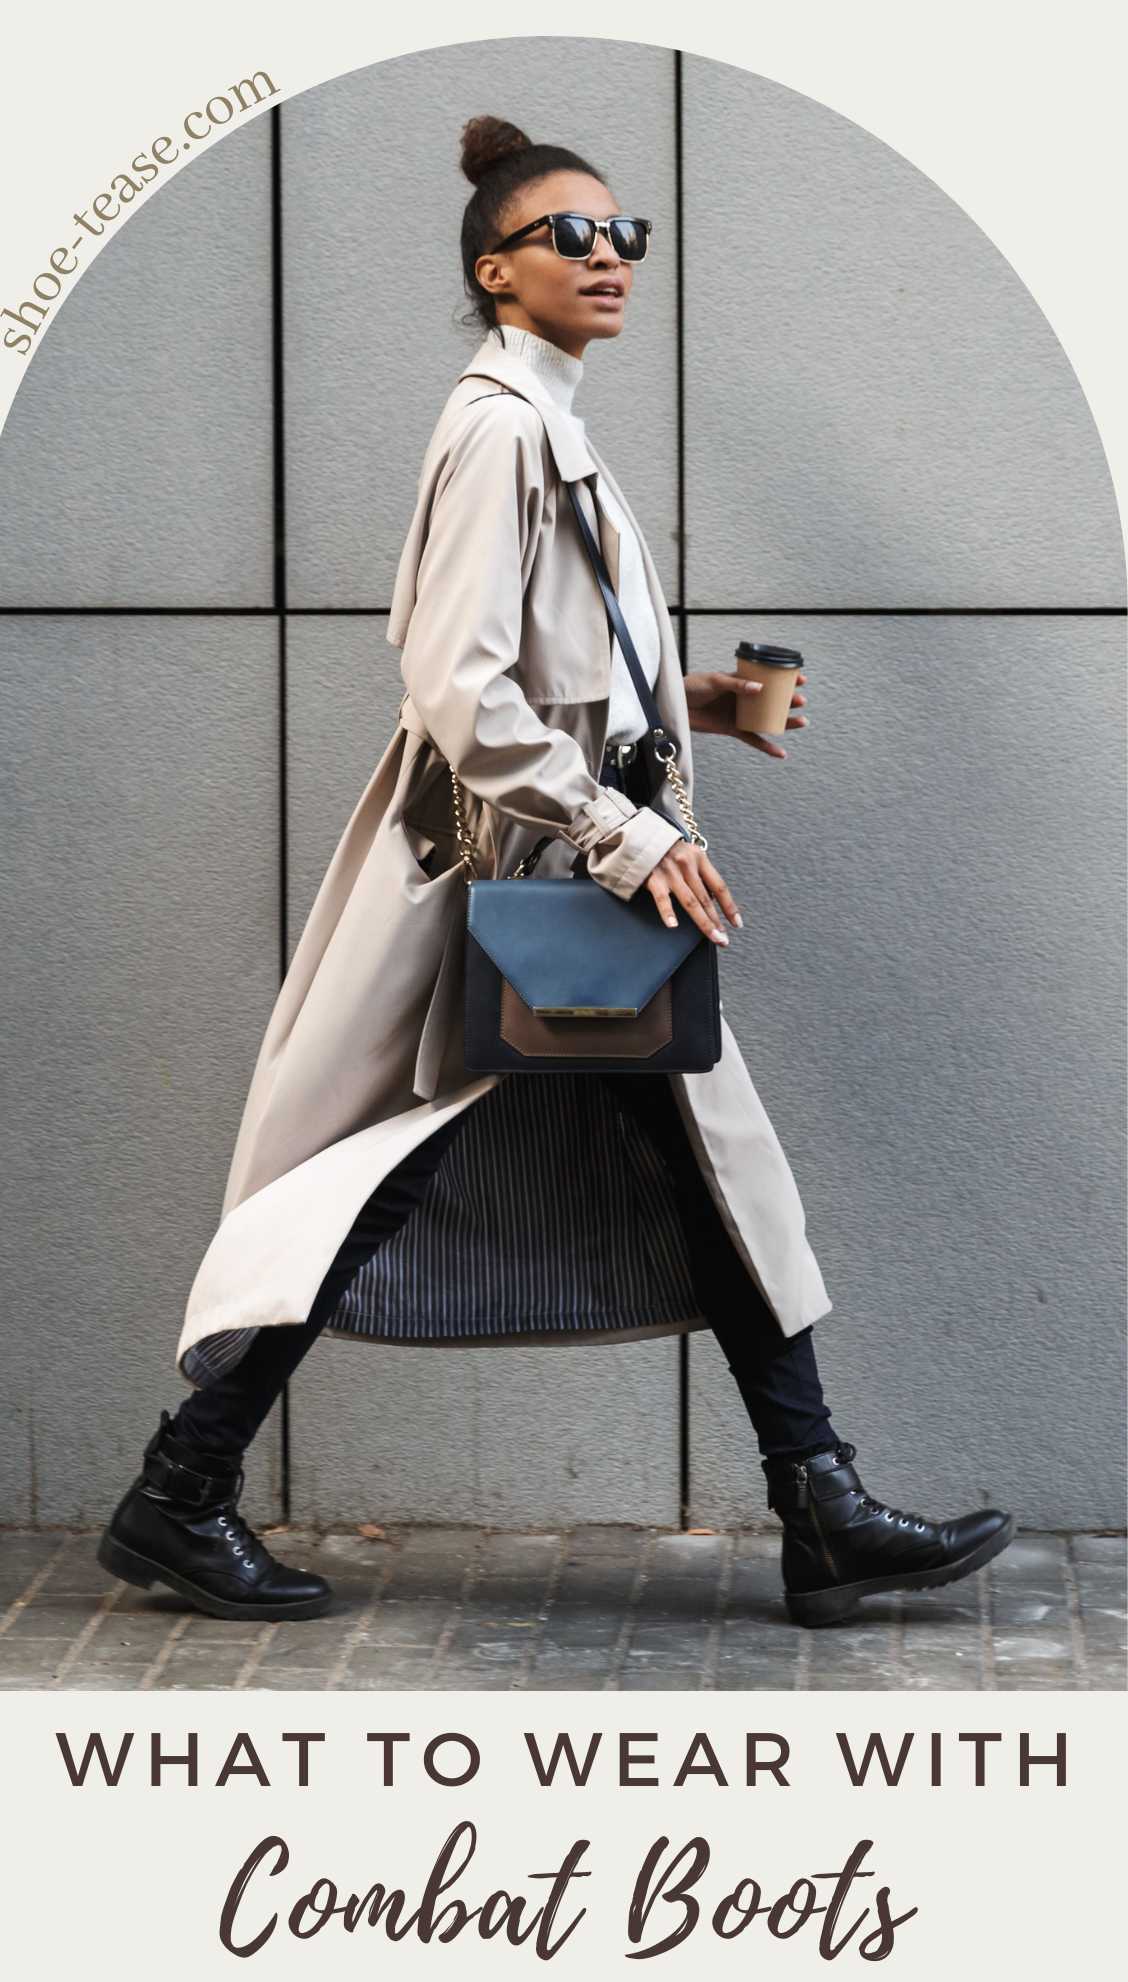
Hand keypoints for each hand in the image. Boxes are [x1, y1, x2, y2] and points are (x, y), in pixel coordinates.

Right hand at [642, 839, 741, 944]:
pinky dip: (668, 913)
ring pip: (691, 902)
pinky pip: (662, 899)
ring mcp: (671, 872)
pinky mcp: (653, 879)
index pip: (719, 887)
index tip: (736, 924)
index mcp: (699, 858)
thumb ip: (700, 873)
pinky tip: (673, 925)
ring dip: (703, 922)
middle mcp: (687, 865)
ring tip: (712, 937)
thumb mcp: (689, 854)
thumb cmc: (666, 849)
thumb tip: (713, 901)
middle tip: (724, 940)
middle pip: (706, 899)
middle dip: (717, 921)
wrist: (640, 835)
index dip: (729, 907)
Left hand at [683, 667, 808, 760]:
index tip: (801, 679)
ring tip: (802, 722)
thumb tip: (760, 688)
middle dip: (789, 701)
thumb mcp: (714, 681)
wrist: (675, 706)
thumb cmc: (692, 687)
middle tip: (801, 701)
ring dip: (785, 722)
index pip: (768, 678)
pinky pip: (754, 739)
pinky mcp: (733, 730)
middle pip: (772, 700)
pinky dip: (766, 747)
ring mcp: (740, 714)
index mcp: (741, 681)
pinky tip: (781, 753)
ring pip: (767, 720)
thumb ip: (736, 684)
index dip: (785, 678)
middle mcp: (744, 697)